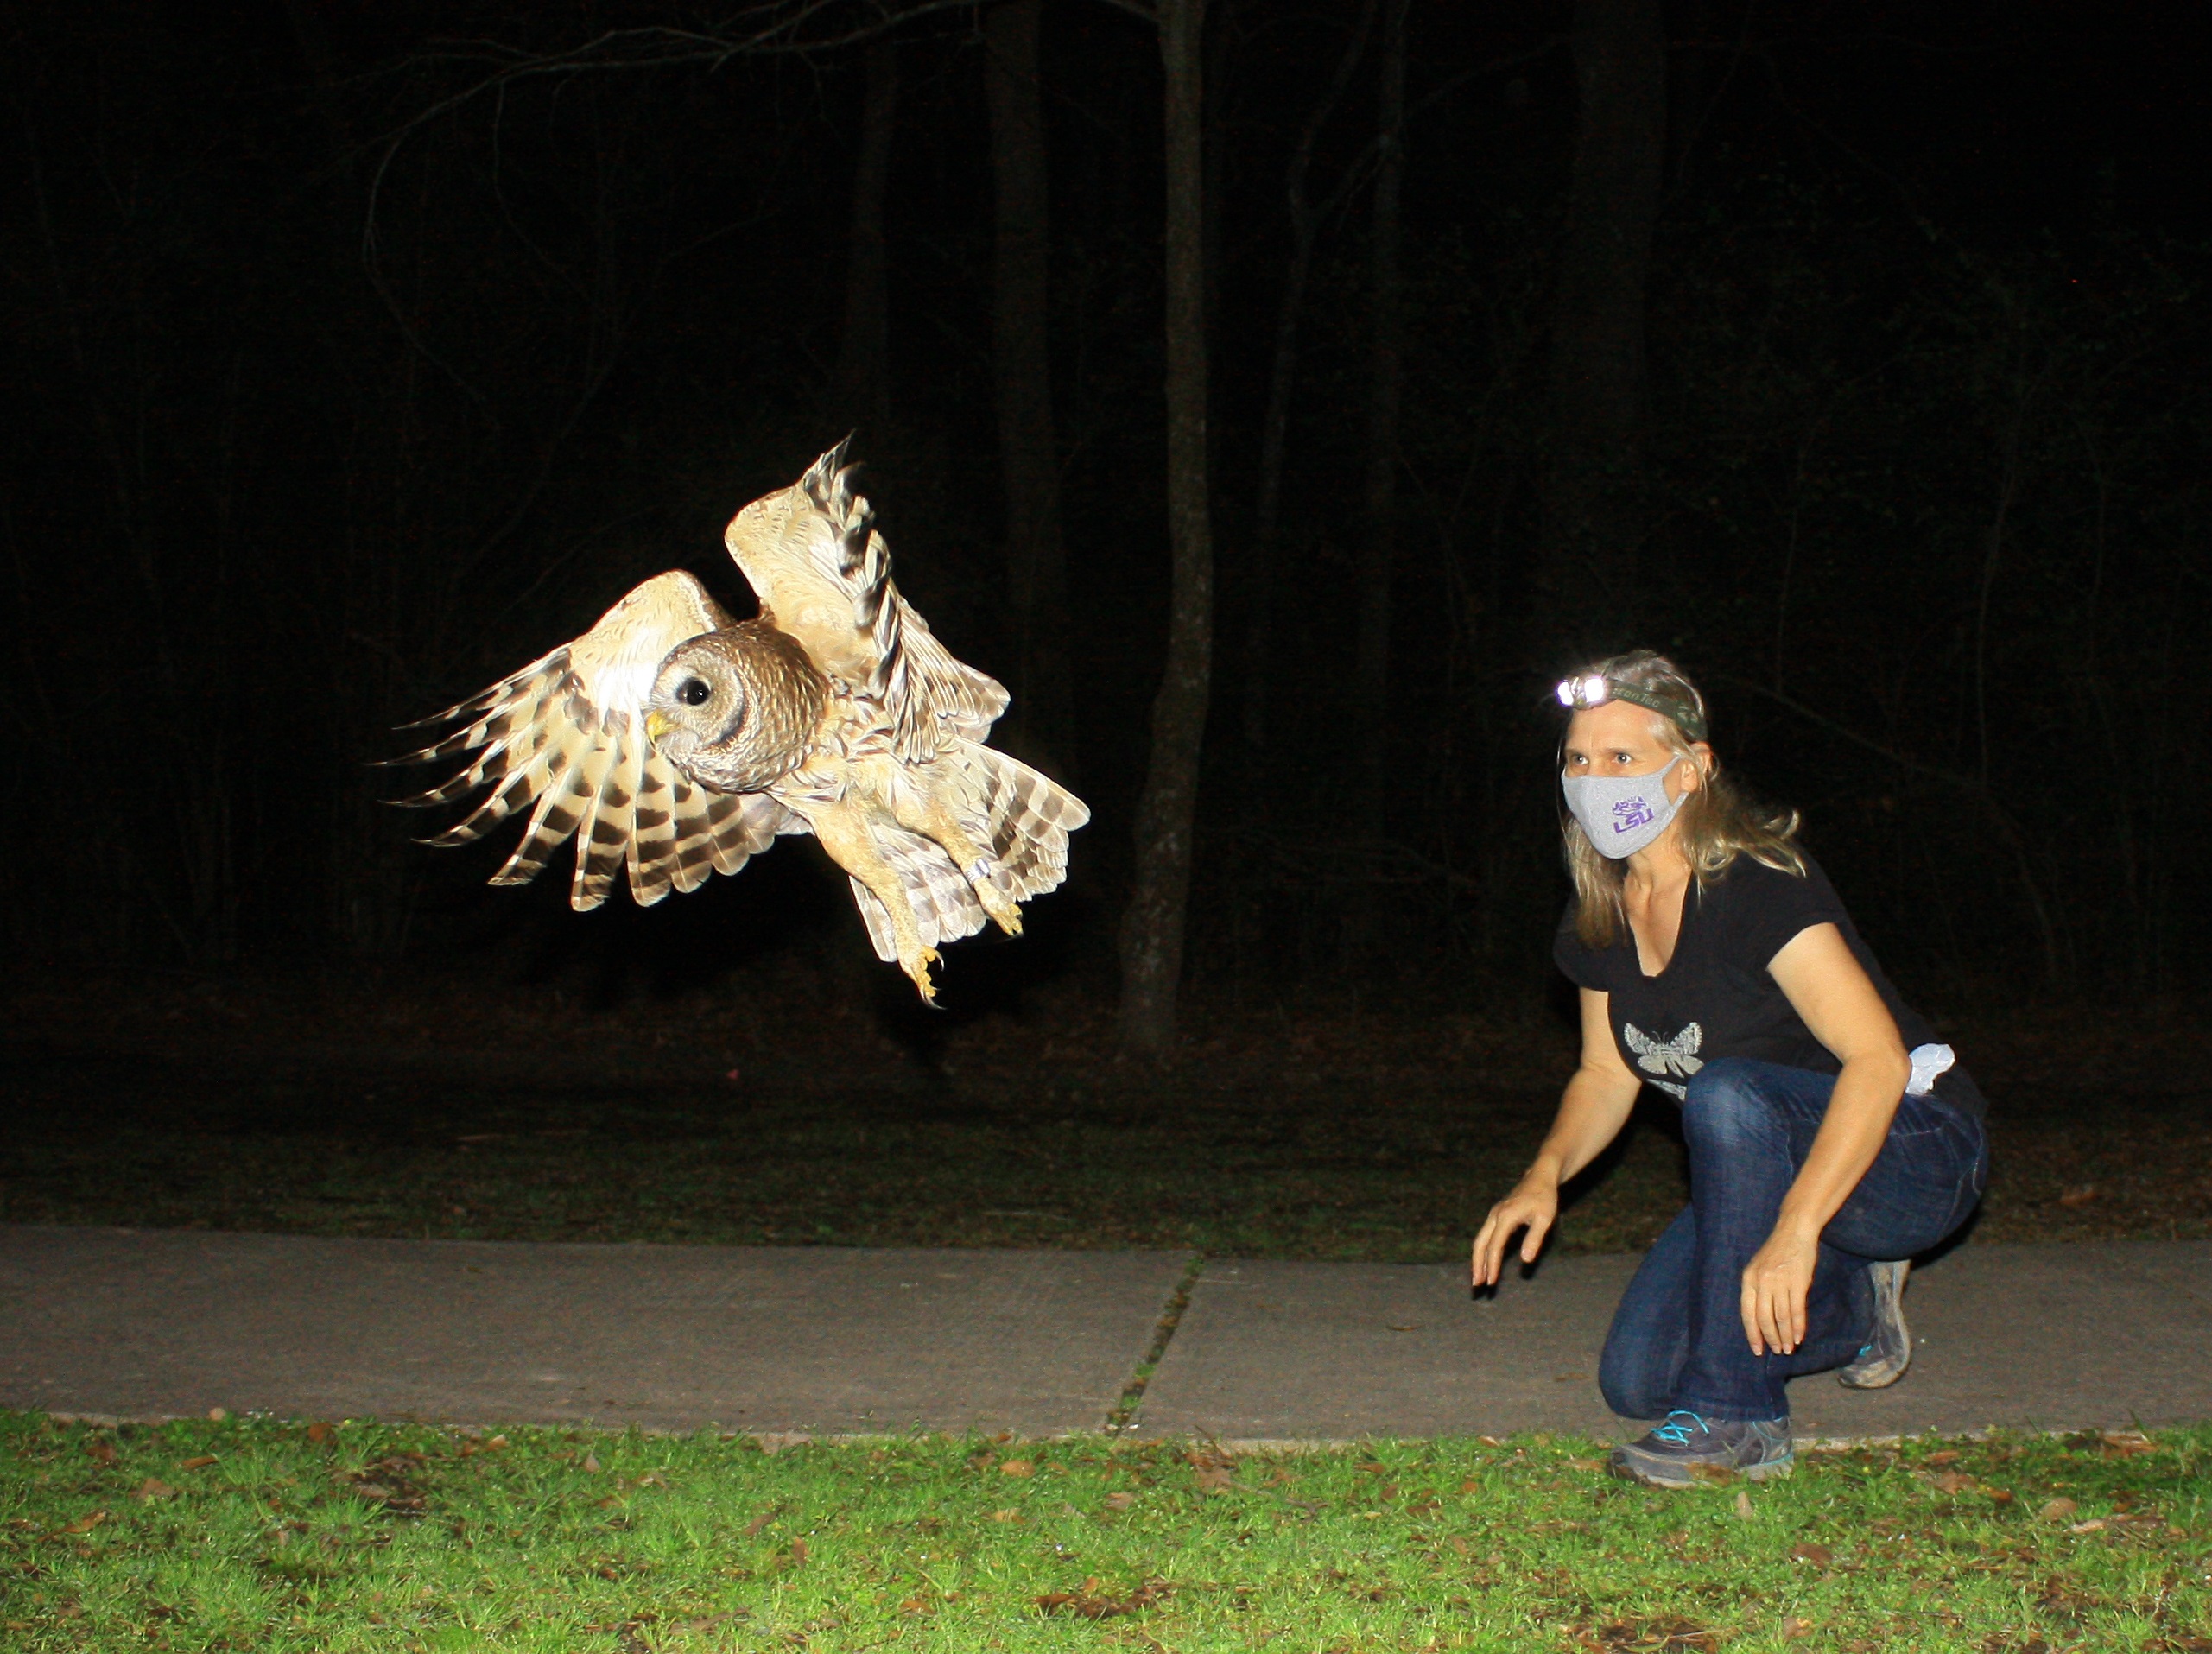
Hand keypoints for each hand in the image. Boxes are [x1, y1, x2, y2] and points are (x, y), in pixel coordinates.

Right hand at [1471, 1174, 1559, 1288]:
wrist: (1540, 1177)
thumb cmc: (1545, 1197)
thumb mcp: (1545, 1218)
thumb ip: (1535, 1238)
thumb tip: (1525, 1260)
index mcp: (1506, 1216)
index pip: (1495, 1246)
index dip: (1492, 1265)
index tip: (1492, 1282)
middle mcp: (1495, 1215)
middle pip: (1480, 1243)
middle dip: (1477, 1265)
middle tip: (1477, 1285)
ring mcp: (1494, 1215)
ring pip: (1480, 1240)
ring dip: (1478, 1259)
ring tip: (1479, 1277)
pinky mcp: (1497, 1216)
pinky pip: (1486, 1236)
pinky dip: (1483, 1250)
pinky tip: (1486, 1262)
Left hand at [1740, 1226, 1818, 1355]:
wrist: (1794, 1231)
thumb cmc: (1777, 1252)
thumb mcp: (1759, 1268)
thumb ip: (1758, 1290)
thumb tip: (1761, 1320)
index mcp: (1748, 1279)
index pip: (1747, 1313)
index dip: (1752, 1333)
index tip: (1757, 1350)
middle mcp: (1761, 1281)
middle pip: (1764, 1318)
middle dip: (1770, 1338)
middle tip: (1778, 1351)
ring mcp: (1779, 1282)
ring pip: (1781, 1317)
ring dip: (1785, 1336)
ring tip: (1789, 1348)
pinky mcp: (1797, 1282)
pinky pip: (1796, 1310)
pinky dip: (1798, 1327)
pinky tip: (1799, 1337)